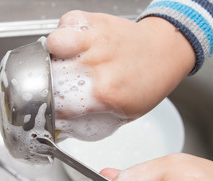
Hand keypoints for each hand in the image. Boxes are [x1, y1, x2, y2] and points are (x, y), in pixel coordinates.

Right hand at [47, 11, 194, 118]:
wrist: (164, 52)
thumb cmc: (145, 84)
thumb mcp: (121, 116)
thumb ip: (88, 124)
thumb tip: (60, 127)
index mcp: (105, 93)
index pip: (59, 105)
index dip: (49, 109)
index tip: (51, 109)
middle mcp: (97, 64)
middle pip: (50, 75)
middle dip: (48, 84)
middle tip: (55, 87)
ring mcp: (95, 40)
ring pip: (53, 44)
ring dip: (53, 54)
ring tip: (61, 62)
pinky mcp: (95, 22)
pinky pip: (65, 23)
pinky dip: (64, 33)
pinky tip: (73, 45)